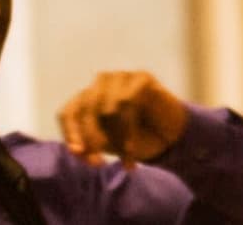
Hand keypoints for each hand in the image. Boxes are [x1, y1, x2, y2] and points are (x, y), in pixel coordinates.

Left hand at [57, 71, 190, 168]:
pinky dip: (128, 130)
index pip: (68, 113)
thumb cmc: (138, 139)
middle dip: (91, 139)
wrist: (173, 136)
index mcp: (87, 99)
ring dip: (115, 137)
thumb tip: (76, 151)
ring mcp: (121, 78)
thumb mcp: (110, 145)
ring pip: (106, 108)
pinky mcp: (141, 78)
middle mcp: (101, 84)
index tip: (78, 154)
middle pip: (85, 110)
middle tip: (98, 164)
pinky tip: (132, 149)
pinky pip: (127, 102)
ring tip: (125, 156)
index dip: (70, 133)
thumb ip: (91, 144)